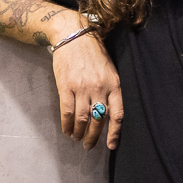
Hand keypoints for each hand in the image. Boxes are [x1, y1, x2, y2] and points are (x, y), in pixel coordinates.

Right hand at [51, 28, 122, 151]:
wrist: (74, 36)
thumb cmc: (93, 52)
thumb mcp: (109, 69)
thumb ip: (110, 89)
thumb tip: (106, 112)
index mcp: (114, 84)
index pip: (117, 114)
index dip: (114, 132)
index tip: (111, 146)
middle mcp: (99, 88)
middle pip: (98, 120)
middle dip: (93, 137)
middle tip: (89, 145)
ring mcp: (82, 88)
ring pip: (82, 118)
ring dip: (79, 132)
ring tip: (77, 138)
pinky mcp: (66, 86)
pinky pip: (67, 112)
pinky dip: (67, 124)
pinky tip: (67, 130)